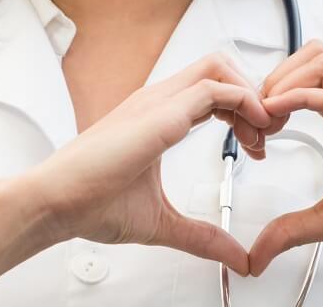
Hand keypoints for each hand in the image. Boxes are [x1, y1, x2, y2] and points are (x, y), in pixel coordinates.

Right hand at [24, 52, 285, 274]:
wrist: (54, 202)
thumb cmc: (91, 202)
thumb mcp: (161, 220)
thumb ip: (202, 236)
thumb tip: (236, 257)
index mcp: (157, 115)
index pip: (211, 89)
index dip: (242, 108)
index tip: (258, 142)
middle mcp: (158, 99)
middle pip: (219, 66)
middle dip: (252, 93)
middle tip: (268, 132)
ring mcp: (156, 101)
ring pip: (218, 66)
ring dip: (249, 93)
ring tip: (263, 130)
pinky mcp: (158, 114)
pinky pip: (211, 89)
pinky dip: (241, 101)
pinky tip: (253, 130)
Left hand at [248, 39, 322, 284]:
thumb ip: (293, 228)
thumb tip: (258, 251)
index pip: (301, 75)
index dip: (270, 92)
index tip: (255, 127)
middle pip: (308, 55)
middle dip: (273, 78)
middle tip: (258, 117)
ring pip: (322, 60)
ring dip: (286, 80)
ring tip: (270, 115)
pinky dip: (303, 95)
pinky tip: (280, 109)